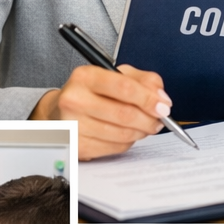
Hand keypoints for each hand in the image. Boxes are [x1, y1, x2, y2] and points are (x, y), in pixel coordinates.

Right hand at [34, 63, 169, 159]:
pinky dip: (127, 142)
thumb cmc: (91, 92)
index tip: (163, 107)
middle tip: (158, 120)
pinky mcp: (78, 146)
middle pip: (125, 114)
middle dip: (149, 120)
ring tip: (142, 126)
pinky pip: (115, 148)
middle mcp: (74, 100)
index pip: (124, 88)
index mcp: (85, 77)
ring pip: (122, 134)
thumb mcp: (115, 75)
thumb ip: (143, 81)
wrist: (59, 112)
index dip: (149, 99)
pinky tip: (124, 133)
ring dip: (140, 132)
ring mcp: (73, 126)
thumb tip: (161, 99)